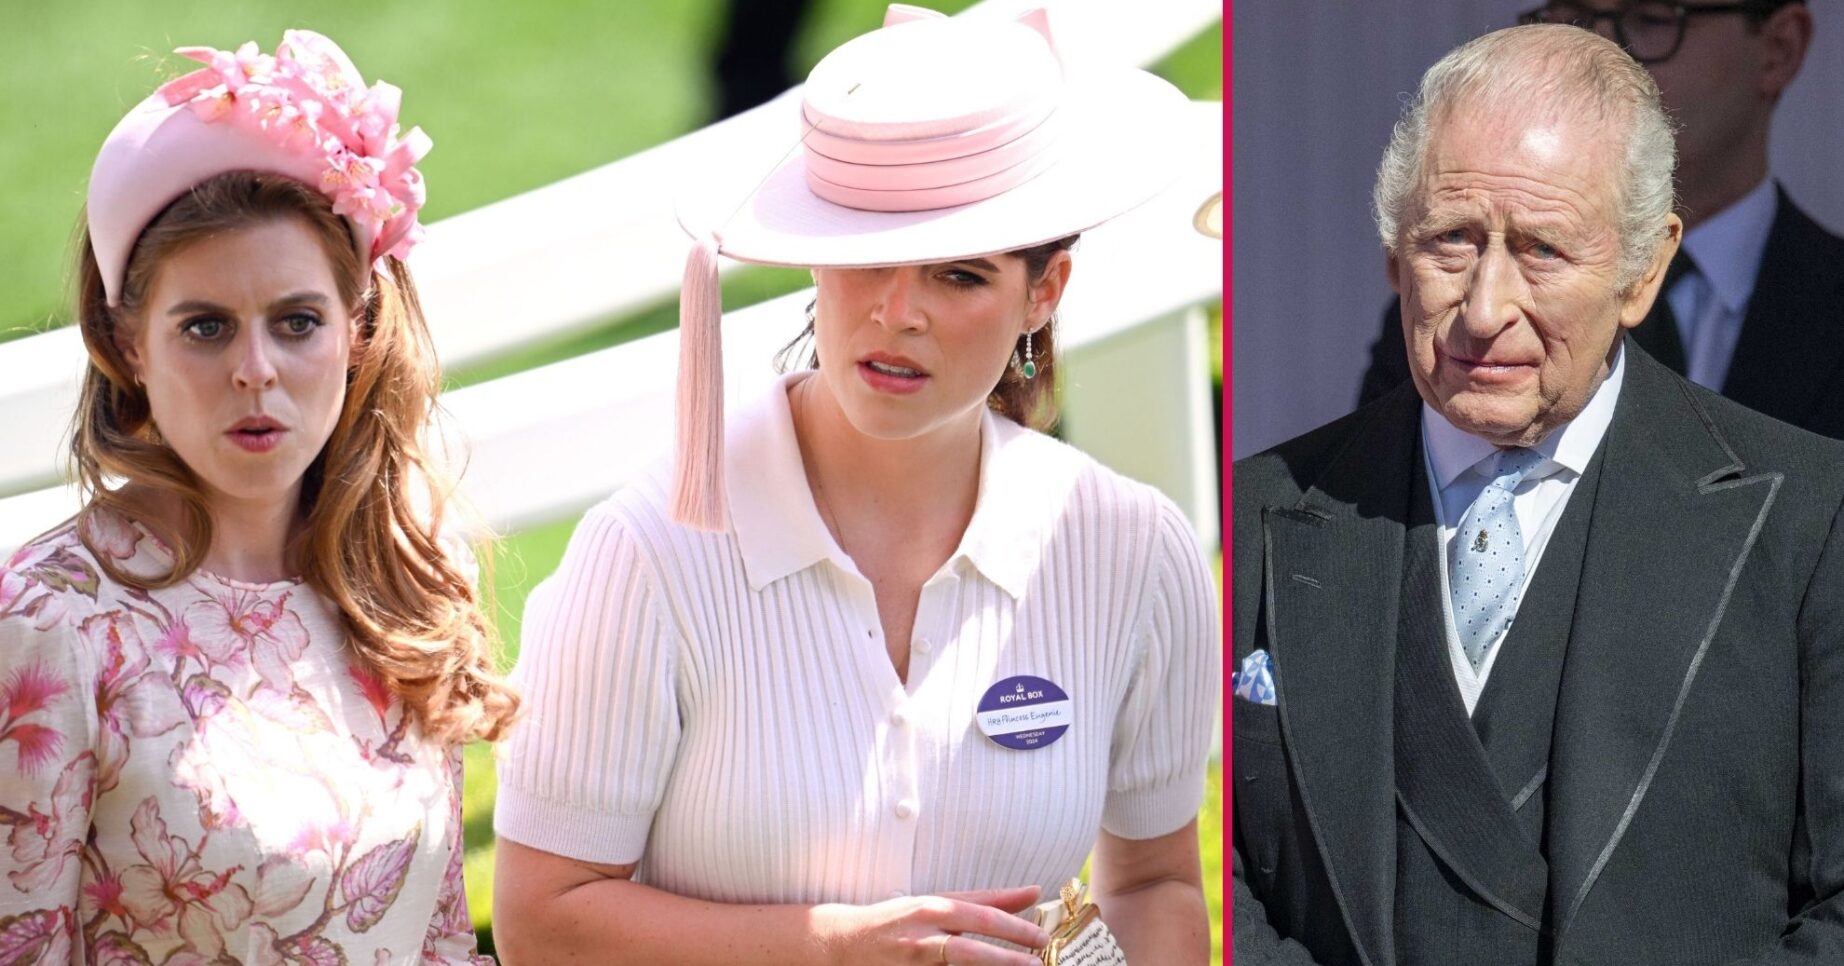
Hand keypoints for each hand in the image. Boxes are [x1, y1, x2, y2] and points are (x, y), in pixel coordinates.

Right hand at [814, 886, 1050, 965]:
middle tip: (1037, 964)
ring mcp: (911, 964)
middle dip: (1006, 959)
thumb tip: (1034, 892)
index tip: (1042, 939)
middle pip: (969, 951)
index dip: (1015, 929)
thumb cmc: (897, 921)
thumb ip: (987, 900)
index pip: (981, 917)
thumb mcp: (938, 903)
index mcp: (932, 909)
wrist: (842, 944)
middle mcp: (921, 938)